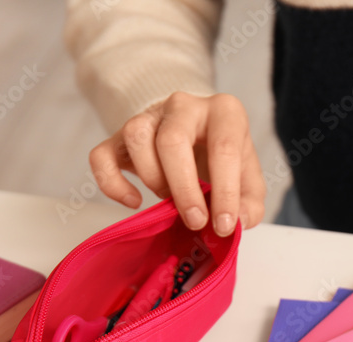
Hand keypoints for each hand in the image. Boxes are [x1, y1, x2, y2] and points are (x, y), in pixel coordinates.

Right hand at [89, 92, 265, 234]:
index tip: (225, 226)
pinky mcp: (119, 135)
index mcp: (224, 112)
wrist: (195, 136)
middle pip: (172, 140)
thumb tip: (241, 221)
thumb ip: (251, 202)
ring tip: (168, 198)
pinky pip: (101, 155)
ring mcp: (148, 116)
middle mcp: (184, 106)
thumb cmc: (222, 158)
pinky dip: (112, 183)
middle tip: (196, 220)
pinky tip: (133, 201)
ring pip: (136, 137)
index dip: (225, 193)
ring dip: (152, 178)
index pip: (223, 149)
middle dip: (185, 189)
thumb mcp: (247, 178)